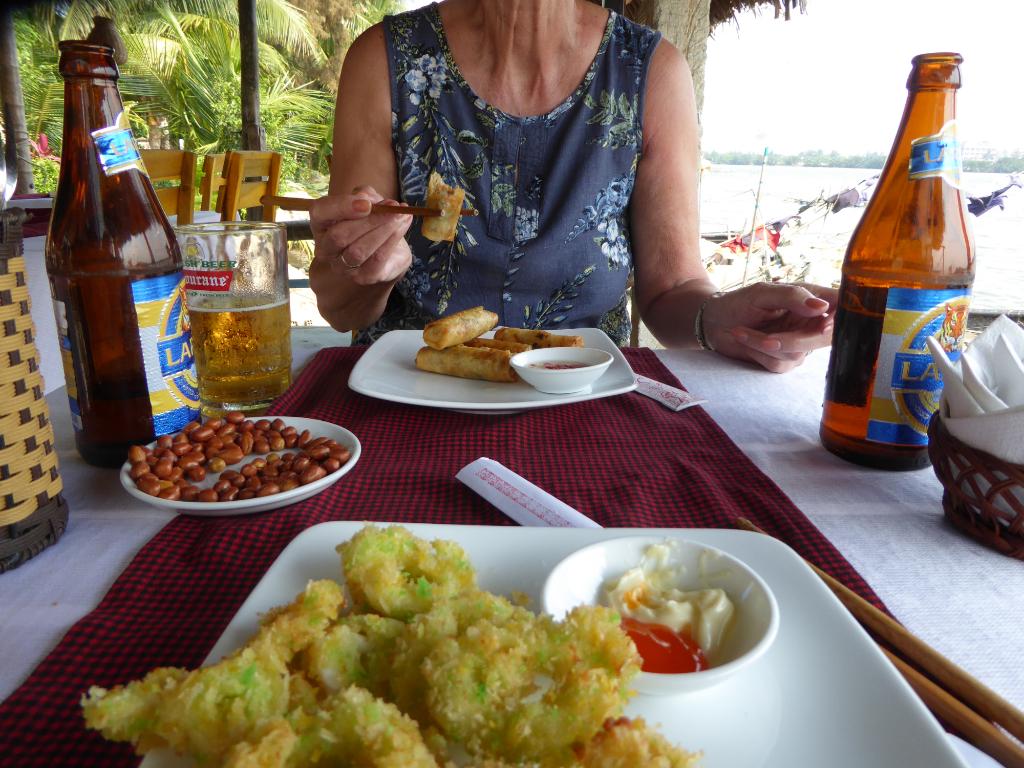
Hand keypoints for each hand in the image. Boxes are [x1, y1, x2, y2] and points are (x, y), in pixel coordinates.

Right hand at [310, 186, 412, 285]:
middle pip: (340, 235)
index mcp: (321, 224)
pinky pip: (377, 259)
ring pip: (358, 250)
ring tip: (401, 215)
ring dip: (383, 230)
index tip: (367, 203)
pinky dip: (392, 240)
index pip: (320, 213)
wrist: (391, 247)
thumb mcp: (369, 200)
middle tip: (392, 207)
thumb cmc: (373, 220)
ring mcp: (342, 266)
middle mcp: (326, 248)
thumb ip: (365, 195)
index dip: (342, 207)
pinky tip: (403, 225)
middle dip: (369, 220)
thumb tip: (368, 199)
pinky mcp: (362, 277)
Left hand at [703, 282, 836, 372]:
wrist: (714, 323)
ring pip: (797, 353)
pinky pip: (780, 364)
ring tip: (742, 331)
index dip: (841, 318)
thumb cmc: (739, 302)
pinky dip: (758, 353)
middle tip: (767, 338)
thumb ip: (792, 297)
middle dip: (793, 340)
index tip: (823, 324)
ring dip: (763, 345)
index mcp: (812, 299)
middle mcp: (811, 322)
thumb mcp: (763, 292)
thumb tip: (821, 307)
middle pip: (824, 338)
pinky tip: (745, 340)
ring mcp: (800, 344)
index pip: (842, 306)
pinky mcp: (785, 361)